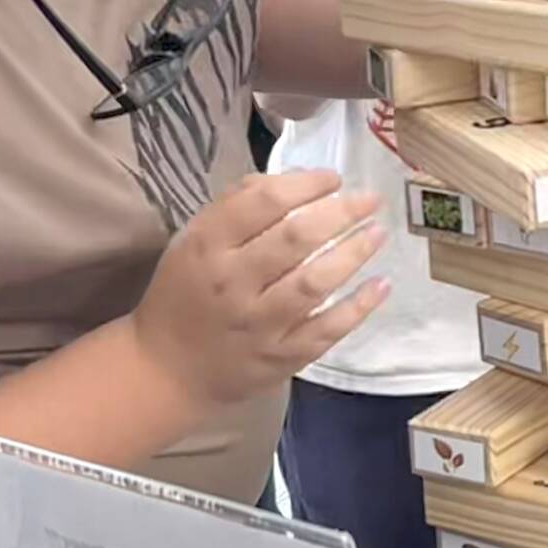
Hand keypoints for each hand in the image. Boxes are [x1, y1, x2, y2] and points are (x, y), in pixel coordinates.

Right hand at [132, 170, 388, 406]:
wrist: (167, 370)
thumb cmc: (186, 293)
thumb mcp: (195, 240)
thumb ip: (239, 204)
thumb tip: (298, 177)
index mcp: (208, 246)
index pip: (264, 203)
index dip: (307, 185)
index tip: (334, 178)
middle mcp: (233, 283)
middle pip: (296, 238)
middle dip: (341, 213)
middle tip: (370, 199)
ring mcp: (259, 324)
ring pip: (314, 282)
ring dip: (354, 253)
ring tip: (378, 233)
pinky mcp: (281, 357)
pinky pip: (326, 329)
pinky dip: (358, 307)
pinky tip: (381, 284)